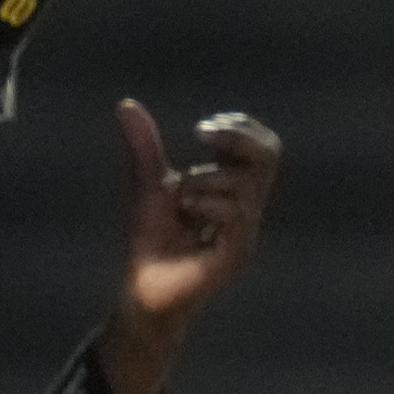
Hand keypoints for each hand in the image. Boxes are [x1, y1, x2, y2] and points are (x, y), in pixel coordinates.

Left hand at [100, 102, 278, 386]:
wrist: (144, 288)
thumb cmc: (152, 240)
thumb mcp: (148, 183)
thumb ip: (144, 146)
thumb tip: (126, 104)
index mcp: (235, 189)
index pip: (262, 147)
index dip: (241, 128)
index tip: (204, 129)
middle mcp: (247, 209)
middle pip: (268, 156)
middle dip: (235, 136)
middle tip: (201, 133)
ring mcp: (245, 233)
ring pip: (242, 184)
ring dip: (203, 178)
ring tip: (181, 199)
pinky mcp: (236, 254)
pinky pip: (234, 214)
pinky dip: (205, 204)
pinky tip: (186, 214)